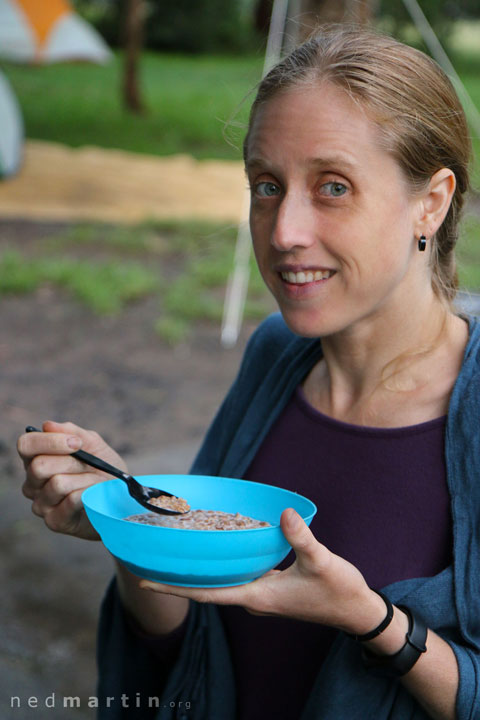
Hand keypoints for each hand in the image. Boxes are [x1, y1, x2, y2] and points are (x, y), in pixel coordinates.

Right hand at [17, 420, 126, 540]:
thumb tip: (47, 425)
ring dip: (85, 479)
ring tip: (96, 482)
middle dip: (73, 463)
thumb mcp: (93, 445)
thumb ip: (72, 432)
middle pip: (39, 466)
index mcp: (37, 459)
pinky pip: (70, 501)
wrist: (120, 498)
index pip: (26, 445)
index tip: (76, 443)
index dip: (49, 441)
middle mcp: (33, 482)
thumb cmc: (103, 469)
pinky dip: (89, 494)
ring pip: (57, 484)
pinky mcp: (54, 521)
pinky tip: (94, 496)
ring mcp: (41, 503)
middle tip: (90, 465)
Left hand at [140, 507, 386, 634]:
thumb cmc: (338, 591)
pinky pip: (239, 577)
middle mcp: (254, 599)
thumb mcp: (320, 561)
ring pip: (223, 583)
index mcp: (258, 596)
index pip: (207, 595)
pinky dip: (224, 567)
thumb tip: (285, 512)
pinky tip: (222, 550)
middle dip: (180, 580)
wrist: (357, 611)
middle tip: (152, 563)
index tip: (145, 583)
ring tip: (178, 556)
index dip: (175, 589)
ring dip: (201, 573)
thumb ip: (300, 537)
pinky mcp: (272, 589)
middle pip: (208, 590)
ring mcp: (262, 596)